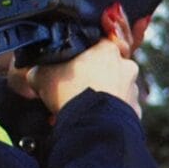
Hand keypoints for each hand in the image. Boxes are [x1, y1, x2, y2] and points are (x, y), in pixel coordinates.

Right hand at [20, 38, 142, 116]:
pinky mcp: (135, 112)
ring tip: (82, 109)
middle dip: (94, 78)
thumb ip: (39, 70)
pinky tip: (93, 120)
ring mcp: (132, 89)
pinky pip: (120, 111)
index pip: (101, 42)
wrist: (91, 124)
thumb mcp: (42, 75)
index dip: (86, 55)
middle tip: (76, 90)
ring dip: (102, 96)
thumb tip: (33, 73)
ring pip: (116, 90)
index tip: (75, 66)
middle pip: (109, 67)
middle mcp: (126, 66)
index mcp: (108, 49)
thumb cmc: (69, 92)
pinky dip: (109, 115)